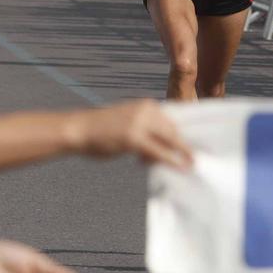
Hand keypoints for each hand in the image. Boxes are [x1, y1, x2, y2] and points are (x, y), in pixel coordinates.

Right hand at [73, 99, 193, 168]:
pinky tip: (182, 167)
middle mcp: (146, 110)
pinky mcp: (134, 138)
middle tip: (194, 159)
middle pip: (174, 129)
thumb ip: (146, 131)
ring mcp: (140, 123)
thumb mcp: (128, 124)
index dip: (182, 134)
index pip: (171, 119)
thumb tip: (164, 149)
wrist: (79, 129)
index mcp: (146, 105)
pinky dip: (173, 160)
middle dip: (183, 145)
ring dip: (182, 153)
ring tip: (190, 165)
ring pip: (170, 139)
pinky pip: (160, 151)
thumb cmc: (101, 130)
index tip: (194, 146)